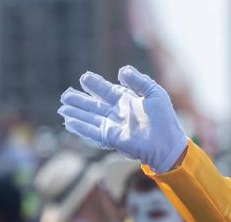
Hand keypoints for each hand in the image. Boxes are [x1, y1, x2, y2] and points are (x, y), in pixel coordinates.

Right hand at [58, 66, 187, 173]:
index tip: (84, 78)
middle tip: (65, 94)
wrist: (168, 142)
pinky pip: (93, 132)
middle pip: (94, 105)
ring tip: (62, 108)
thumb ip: (138, 81)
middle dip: (79, 100)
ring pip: (90, 118)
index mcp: (127, 101)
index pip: (107, 91)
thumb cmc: (164, 119)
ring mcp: (113, 126)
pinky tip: (69, 123)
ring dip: (76, 113)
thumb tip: (122, 70)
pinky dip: (81, 128)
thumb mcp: (154, 93)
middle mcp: (117, 113)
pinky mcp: (112, 138)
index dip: (95, 85)